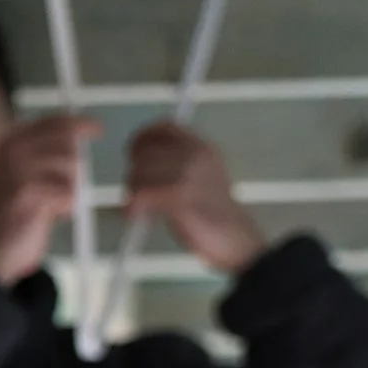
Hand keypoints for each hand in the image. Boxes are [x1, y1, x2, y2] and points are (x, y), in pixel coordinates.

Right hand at [0, 111, 91, 289]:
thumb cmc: (16, 216)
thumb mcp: (28, 175)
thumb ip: (48, 155)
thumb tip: (79, 137)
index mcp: (12, 142)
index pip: (55, 122)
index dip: (80, 123)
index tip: (97, 129)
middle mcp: (12, 150)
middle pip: (68, 144)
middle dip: (73, 170)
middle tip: (57, 193)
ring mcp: (18, 169)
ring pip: (71, 169)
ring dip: (69, 192)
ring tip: (50, 207)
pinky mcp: (27, 192)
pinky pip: (68, 193)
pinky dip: (65, 208)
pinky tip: (48, 217)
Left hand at [122, 120, 266, 276]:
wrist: (236, 239)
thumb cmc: (214, 214)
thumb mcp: (201, 176)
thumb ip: (176, 163)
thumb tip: (139, 160)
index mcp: (202, 148)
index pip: (165, 127)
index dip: (143, 137)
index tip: (134, 151)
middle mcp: (195, 156)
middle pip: (144, 152)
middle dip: (134, 173)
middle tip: (135, 192)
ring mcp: (188, 175)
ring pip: (138, 174)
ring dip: (131, 193)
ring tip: (137, 208)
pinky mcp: (179, 197)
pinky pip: (141, 194)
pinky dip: (132, 206)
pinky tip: (135, 215)